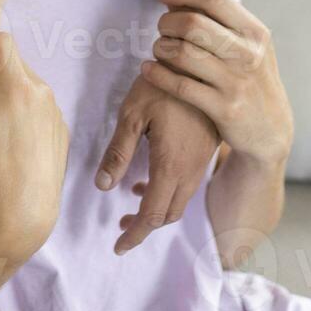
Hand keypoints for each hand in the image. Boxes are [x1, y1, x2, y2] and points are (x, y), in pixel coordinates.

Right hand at [0, 32, 68, 262]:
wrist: (26, 214)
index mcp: (17, 85)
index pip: (3, 40)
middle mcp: (43, 92)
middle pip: (16, 63)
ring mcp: (56, 112)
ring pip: (31, 86)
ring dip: (12, 92)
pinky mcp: (62, 131)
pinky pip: (43, 108)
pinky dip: (28, 113)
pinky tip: (11, 138)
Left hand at [95, 76, 219, 254]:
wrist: (202, 62)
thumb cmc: (160, 82)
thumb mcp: (131, 113)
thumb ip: (118, 152)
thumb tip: (102, 187)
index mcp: (171, 165)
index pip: (152, 215)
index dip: (134, 235)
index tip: (118, 247)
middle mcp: (191, 170)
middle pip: (169, 215)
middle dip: (144, 227)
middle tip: (121, 229)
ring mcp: (202, 162)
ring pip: (181, 202)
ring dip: (157, 211)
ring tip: (131, 206)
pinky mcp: (207, 151)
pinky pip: (189, 186)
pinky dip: (169, 194)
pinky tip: (151, 179)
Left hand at [142, 0, 292, 166]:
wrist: (271, 130)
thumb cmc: (251, 79)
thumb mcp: (251, 47)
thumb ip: (226, 23)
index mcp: (255, 32)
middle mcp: (248, 54)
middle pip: (193, 24)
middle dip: (167, 22)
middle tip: (161, 29)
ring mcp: (236, 82)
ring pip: (183, 53)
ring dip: (161, 47)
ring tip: (158, 49)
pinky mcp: (224, 108)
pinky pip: (180, 85)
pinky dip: (158, 74)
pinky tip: (148, 69)